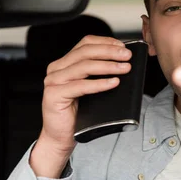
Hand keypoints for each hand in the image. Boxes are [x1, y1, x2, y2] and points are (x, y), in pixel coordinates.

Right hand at [32, 35, 131, 176]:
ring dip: (107, 66)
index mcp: (64, 63)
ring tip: (124, 68)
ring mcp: (53, 81)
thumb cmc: (78, 114)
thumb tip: (123, 62)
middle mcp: (56, 69)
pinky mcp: (53, 95)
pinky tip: (113, 83)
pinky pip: (80, 86)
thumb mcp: (91, 88)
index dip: (105, 42)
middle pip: (85, 52)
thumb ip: (99, 73)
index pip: (85, 44)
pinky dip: (99, 83)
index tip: (123, 46)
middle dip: (109, 52)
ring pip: (84, 66)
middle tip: (127, 56)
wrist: (61, 137)